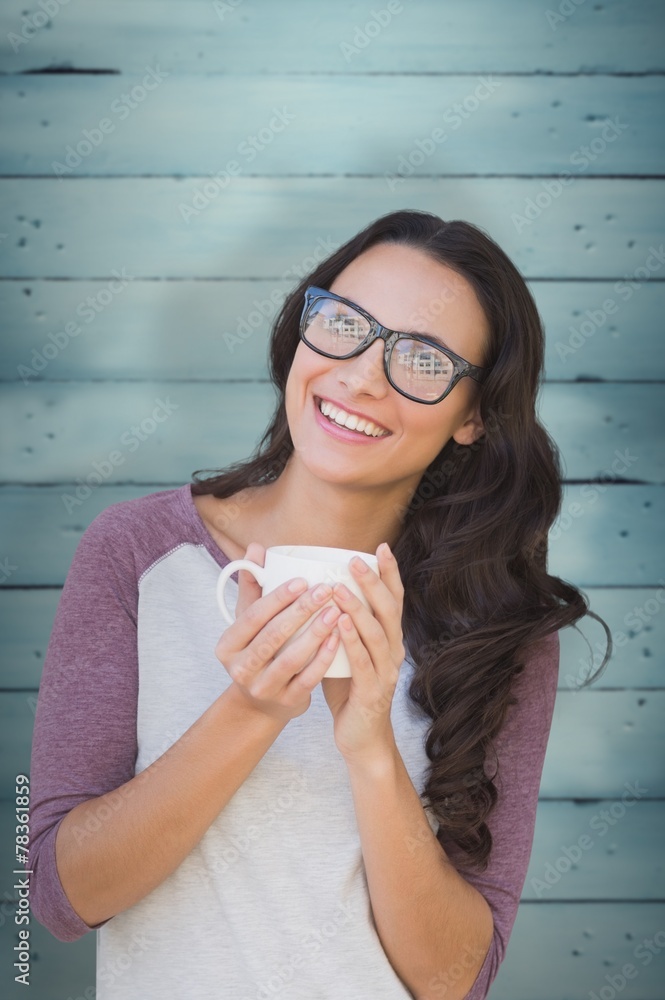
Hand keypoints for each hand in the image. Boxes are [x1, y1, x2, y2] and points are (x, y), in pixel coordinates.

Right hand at [215, 543, 342, 725]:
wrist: (262, 703)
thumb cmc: (259, 650)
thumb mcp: (249, 622)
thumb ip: (252, 586)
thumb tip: (256, 549)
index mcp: (228, 645)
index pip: (252, 616)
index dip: (277, 598)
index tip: (302, 580)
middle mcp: (240, 669)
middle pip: (272, 636)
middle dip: (301, 611)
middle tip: (325, 590)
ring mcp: (263, 688)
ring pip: (291, 659)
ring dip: (316, 633)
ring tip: (337, 611)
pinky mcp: (286, 702)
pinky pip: (308, 679)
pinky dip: (324, 658)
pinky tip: (339, 638)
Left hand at [322, 542, 405, 762]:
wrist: (361, 738)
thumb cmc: (349, 690)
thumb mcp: (345, 650)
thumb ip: (338, 623)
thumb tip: (315, 591)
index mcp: (388, 638)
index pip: (393, 599)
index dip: (390, 573)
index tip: (381, 547)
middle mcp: (393, 650)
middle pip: (388, 610)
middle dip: (373, 583)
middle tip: (356, 561)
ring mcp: (386, 671)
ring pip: (376, 633)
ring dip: (359, 609)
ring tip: (340, 589)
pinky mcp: (373, 691)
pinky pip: (363, 662)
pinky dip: (352, 641)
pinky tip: (339, 625)